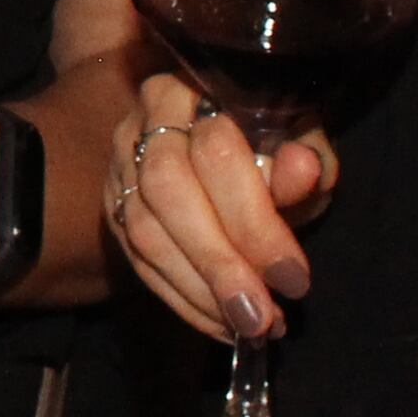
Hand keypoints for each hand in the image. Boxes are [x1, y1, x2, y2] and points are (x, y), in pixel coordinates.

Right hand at [104, 68, 336, 346]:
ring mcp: (120, 167)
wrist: (221, 134)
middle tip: (261, 317)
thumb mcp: (299, 139)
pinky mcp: (112, 207)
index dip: (254, 220)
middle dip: (217, 263)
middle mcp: (143, 122)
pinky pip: (137, 261)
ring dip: (199, 291)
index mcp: (192, 88)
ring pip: (144, 233)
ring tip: (249, 328)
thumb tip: (305, 169)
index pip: (216, 153)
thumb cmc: (273, 136)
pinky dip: (181, 300)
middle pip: (168, 192)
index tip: (294, 277)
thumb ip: (302, 156)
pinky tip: (220, 324)